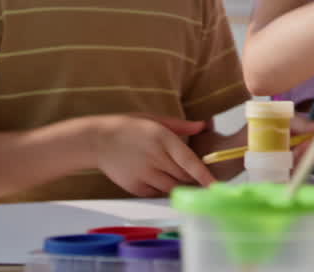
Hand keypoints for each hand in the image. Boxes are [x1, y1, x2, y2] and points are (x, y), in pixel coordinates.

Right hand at [92, 115, 216, 196]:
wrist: (98, 141)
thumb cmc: (128, 128)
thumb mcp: (154, 119)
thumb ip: (181, 126)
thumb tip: (203, 126)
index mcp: (163, 139)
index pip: (189, 162)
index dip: (204, 175)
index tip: (215, 185)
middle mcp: (155, 158)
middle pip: (184, 177)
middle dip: (193, 178)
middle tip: (197, 176)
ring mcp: (144, 175)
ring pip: (172, 188)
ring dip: (178, 184)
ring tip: (175, 175)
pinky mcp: (135, 187)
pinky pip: (157, 193)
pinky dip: (162, 189)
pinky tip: (157, 178)